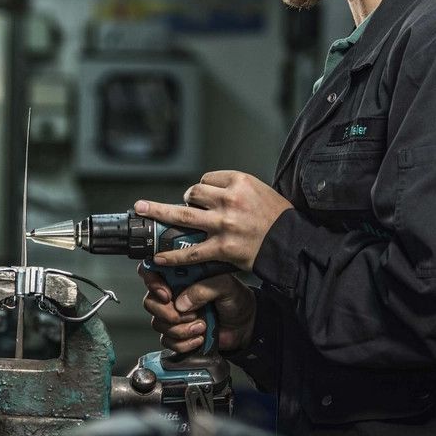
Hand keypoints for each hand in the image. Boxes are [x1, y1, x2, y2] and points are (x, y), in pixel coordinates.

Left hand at [135, 170, 292, 270]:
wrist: (294, 243)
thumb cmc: (279, 217)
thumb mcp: (260, 190)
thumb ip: (235, 190)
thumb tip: (212, 193)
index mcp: (239, 182)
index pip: (207, 179)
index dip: (203, 190)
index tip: (202, 199)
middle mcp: (229, 200)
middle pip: (192, 194)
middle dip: (170, 199)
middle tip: (144, 204)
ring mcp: (224, 224)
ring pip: (183, 215)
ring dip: (159, 214)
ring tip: (141, 212)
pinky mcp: (223, 247)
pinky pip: (191, 250)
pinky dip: (172, 254)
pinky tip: (158, 256)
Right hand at [139, 265, 255, 353]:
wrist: (247, 326)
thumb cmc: (237, 300)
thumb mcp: (225, 286)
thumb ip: (203, 288)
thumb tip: (181, 302)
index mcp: (182, 276)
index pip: (153, 272)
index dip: (152, 282)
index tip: (166, 294)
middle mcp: (175, 294)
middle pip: (150, 302)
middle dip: (166, 312)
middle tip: (187, 315)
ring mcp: (175, 315)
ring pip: (158, 323)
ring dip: (180, 329)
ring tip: (201, 325)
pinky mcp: (178, 334)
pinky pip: (168, 341)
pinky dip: (184, 343)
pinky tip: (199, 337)